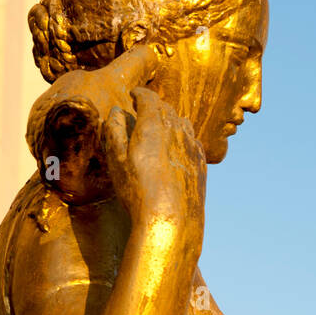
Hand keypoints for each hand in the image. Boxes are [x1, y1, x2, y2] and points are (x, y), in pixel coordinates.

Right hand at [102, 87, 206, 243]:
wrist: (171, 221)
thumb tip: (115, 111)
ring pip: (182, 123)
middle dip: (154, 106)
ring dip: (170, 120)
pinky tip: (176, 147)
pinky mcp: (201, 164)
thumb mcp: (117, 160)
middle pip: (166, 108)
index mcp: (153, 124)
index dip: (139, 93)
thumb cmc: (138, 191)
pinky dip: (183, 137)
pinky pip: (193, 141)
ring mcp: (192, 147)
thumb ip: (114, 131)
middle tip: (143, 110)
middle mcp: (177, 130)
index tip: (133, 94)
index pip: (148, 97)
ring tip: (159, 128)